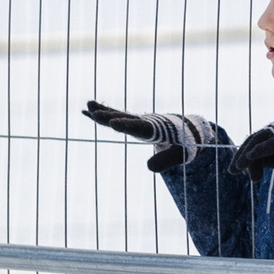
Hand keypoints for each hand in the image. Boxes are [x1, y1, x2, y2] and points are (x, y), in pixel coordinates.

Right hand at [84, 100, 214, 170]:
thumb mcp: (181, 155)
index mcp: (155, 130)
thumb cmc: (184, 144)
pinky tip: (86, 111)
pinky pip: (114, 117)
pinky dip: (102, 113)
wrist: (186, 130)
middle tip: (94, 112)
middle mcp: (144, 122)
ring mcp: (137, 121)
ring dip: (102, 111)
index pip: (139, 127)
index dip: (126, 125)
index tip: (113, 123)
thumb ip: (167, 161)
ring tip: (87, 105)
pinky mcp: (132, 122)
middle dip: (109, 115)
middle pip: (124, 118)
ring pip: (117, 115)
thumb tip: (149, 167)